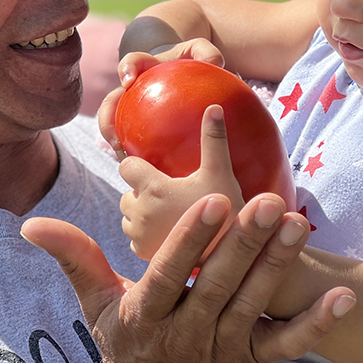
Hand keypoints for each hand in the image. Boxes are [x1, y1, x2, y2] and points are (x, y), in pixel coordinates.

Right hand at [21, 193, 356, 362]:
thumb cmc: (128, 352)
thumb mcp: (98, 309)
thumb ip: (76, 261)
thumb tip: (31, 224)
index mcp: (148, 316)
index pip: (170, 274)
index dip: (190, 239)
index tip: (212, 200)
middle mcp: (187, 335)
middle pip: (219, 284)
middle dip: (245, 243)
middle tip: (269, 201)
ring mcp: (225, 351)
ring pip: (254, 304)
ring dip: (279, 266)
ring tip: (298, 224)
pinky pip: (288, 344)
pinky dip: (317, 323)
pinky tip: (343, 296)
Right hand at [98, 37, 224, 158]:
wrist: (187, 74)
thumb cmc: (193, 61)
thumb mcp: (200, 52)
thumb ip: (206, 52)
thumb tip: (215, 63)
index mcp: (144, 68)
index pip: (130, 63)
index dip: (126, 69)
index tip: (128, 81)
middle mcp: (133, 90)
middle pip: (111, 104)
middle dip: (107, 120)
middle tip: (115, 138)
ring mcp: (132, 110)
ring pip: (116, 127)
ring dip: (116, 143)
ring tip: (125, 160)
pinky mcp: (138, 127)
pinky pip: (135, 142)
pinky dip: (139, 155)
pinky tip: (151, 170)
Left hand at [120, 104, 244, 260]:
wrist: (236, 256)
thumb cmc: (229, 211)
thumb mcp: (221, 172)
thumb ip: (214, 139)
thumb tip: (213, 106)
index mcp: (153, 189)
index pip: (126, 166)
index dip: (139, 166)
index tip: (156, 170)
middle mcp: (140, 213)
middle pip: (127, 192)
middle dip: (142, 190)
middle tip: (171, 192)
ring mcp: (140, 237)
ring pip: (129, 216)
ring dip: (142, 212)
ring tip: (171, 212)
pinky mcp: (144, 254)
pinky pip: (135, 238)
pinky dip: (147, 233)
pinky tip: (169, 231)